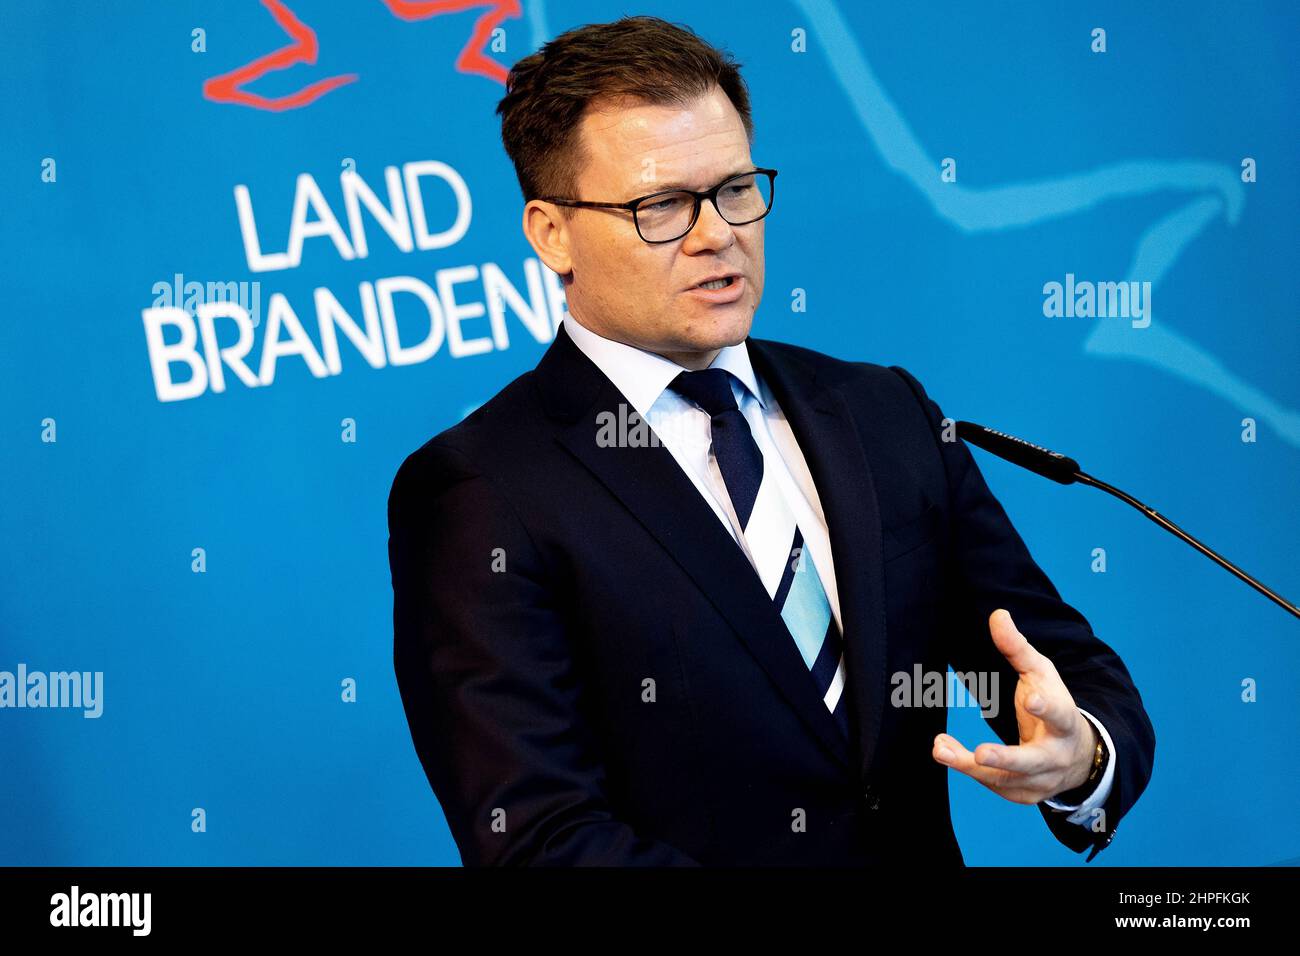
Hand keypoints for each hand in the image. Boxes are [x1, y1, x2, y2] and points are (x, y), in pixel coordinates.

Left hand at [931, 609, 1096, 804]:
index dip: (1046, 709)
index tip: (1032, 700)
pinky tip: (944, 750)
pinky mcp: (1023, 794)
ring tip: (940, 748)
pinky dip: (966, 768)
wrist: (1077, 757)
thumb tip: (997, 614)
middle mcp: (1055, 756)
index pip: (1059, 715)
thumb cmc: (1054, 705)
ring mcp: (1041, 780)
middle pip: (1032, 762)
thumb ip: (1017, 648)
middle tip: (980, 753)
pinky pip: (992, 784)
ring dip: (969, 765)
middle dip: (1006, 759)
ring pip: (1004, 779)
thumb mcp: (1041, 674)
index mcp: (1065, 723)